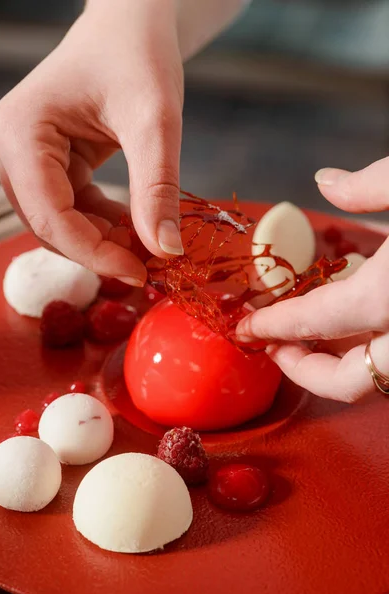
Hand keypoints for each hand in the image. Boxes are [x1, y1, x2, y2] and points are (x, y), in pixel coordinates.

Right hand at [0, 0, 183, 285]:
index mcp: (20, 133)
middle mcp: (12, 150)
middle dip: (100, 251)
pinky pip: (74, 211)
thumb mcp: (154, 121)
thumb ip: (157, 188)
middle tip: (150, 266)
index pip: (51, 216)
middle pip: (51, 226)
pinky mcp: (49, 166)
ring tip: (149, 246)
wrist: (132, 26)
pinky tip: (137, 226)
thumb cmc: (138, 55)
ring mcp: (28, 160)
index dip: (95, 253)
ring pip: (62, 225)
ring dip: (104, 242)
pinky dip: (104, 225)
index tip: (141, 272)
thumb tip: (165, 251)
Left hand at [236, 159, 388, 402]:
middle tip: (275, 349)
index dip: (273, 326)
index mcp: (388, 297)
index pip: (313, 321)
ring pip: (374, 378)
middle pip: (347, 382)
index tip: (246, 329)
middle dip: (305, 372)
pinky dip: (368, 347)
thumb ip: (370, 185)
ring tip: (309, 336)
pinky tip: (355, 319)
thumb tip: (327, 183)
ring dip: (339, 363)